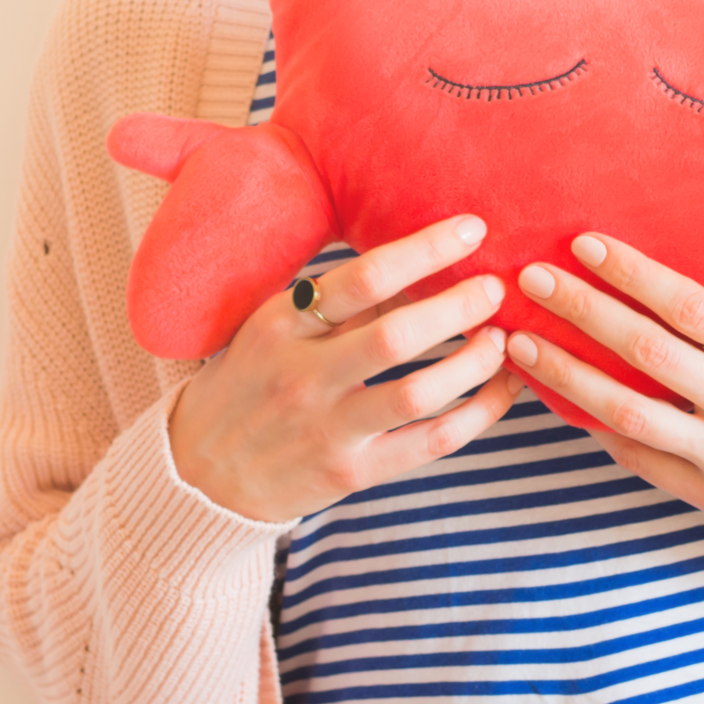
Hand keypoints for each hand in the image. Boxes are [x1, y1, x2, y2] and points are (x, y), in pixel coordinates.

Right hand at [168, 215, 519, 523]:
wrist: (200, 474)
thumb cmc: (249, 385)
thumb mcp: (273, 332)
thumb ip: (337, 304)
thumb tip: (418, 264)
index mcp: (280, 326)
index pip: (361, 278)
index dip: (424, 249)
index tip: (471, 229)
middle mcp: (302, 376)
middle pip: (395, 335)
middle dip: (459, 305)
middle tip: (496, 288)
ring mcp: (327, 428)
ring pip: (419, 392)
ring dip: (474, 362)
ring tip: (502, 341)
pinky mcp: (351, 473)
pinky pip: (429, 443)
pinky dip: (477, 415)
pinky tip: (501, 392)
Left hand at [506, 234, 703, 566]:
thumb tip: (669, 294)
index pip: (695, 308)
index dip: (635, 274)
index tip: (587, 245)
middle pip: (647, 353)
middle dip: (582, 312)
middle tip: (533, 280)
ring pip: (624, 412)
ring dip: (565, 375)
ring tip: (520, 343)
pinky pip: (636, 457)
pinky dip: (594, 427)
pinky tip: (559, 399)